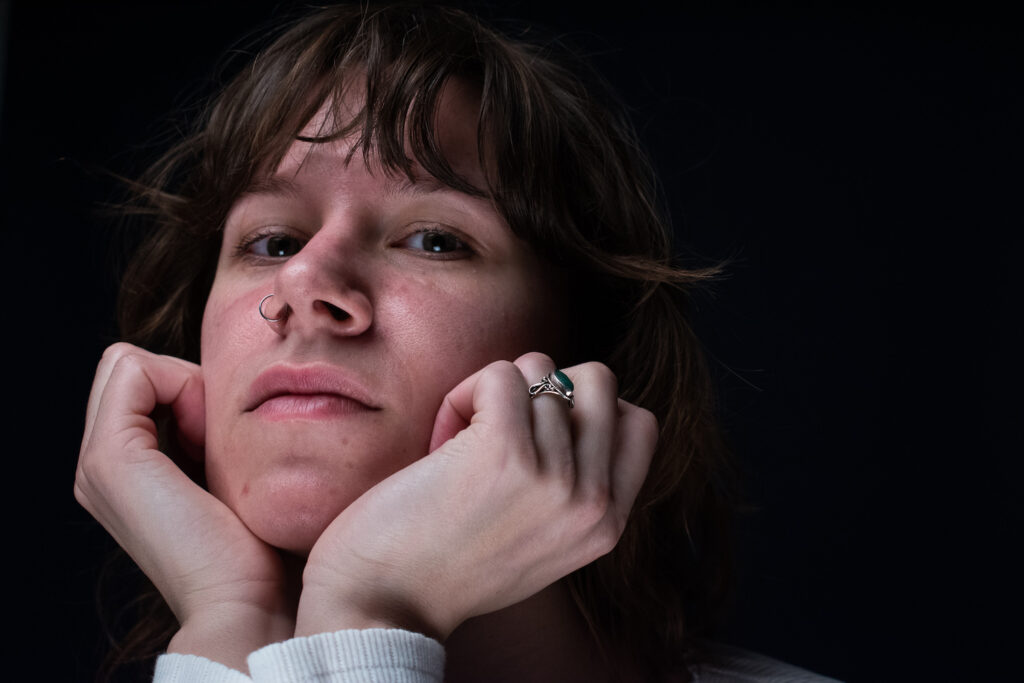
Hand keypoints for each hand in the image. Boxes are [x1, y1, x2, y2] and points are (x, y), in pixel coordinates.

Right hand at [75, 343, 295, 669]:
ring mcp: (98, 463)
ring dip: (186, 385)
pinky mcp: (111, 459)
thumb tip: (226, 390)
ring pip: (129, 364)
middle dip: (185, 382)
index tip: (228, 438)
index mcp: (123, 469)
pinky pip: (133, 369)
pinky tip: (209, 439)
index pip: (143, 379)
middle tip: (222, 435)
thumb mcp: (231, 473)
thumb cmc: (260, 542)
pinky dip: (181, 384)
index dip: (192, 388)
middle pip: (133, 369)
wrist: (248, 601)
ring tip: (216, 443)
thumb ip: (211, 436)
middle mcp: (99, 465)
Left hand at [295, 352, 656, 639]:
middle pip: (599, 382)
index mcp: (606, 525)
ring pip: (540, 371)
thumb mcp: (540, 540)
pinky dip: (466, 392)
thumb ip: (572, 486)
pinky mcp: (505, 452)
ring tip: (460, 447)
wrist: (382, 604)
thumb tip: (569, 403)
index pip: (638, 424)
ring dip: (492, 394)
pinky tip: (442, 440)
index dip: (588, 408)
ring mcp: (554, 477)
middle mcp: (591, 503)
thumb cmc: (447, 564)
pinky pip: (501, 374)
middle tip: (503, 425)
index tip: (540, 432)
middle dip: (546, 386)